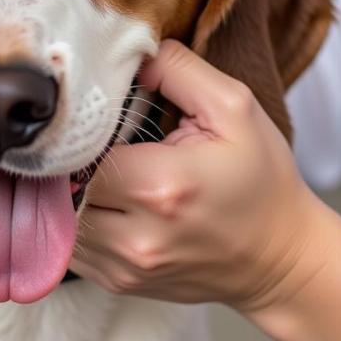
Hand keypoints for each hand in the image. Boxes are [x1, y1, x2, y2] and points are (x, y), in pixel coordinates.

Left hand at [71, 40, 323, 309]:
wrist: (282, 259)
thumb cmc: (262, 181)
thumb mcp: (236, 109)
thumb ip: (179, 71)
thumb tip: (129, 57)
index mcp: (161, 185)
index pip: (80, 151)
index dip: (79, 131)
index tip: (93, 120)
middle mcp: (137, 236)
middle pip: (62, 188)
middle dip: (68, 162)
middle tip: (86, 142)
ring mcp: (126, 267)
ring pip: (58, 221)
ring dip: (66, 194)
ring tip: (92, 171)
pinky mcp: (120, 283)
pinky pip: (70, 248)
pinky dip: (74, 223)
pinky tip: (100, 202)